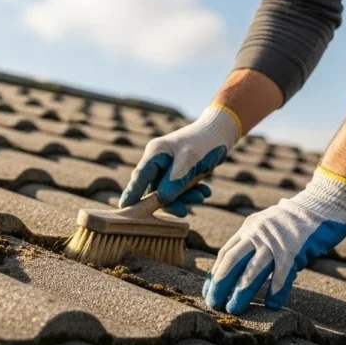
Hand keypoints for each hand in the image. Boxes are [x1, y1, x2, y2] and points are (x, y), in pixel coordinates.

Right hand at [119, 104, 241, 216]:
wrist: (221, 133)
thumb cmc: (204, 142)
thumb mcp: (190, 160)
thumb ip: (175, 180)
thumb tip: (161, 199)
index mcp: (155, 153)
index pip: (139, 176)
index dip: (132, 193)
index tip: (124, 208)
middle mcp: (158, 161)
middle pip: (154, 189)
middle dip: (169, 201)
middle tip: (184, 211)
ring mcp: (168, 168)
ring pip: (168, 192)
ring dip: (184, 198)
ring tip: (202, 195)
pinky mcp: (179, 174)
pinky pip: (180, 190)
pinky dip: (192, 193)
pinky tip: (205, 191)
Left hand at [203, 169, 345, 313]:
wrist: (322, 204)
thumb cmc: (295, 221)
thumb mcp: (266, 226)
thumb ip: (253, 243)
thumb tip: (241, 268)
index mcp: (248, 229)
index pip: (225, 254)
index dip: (215, 275)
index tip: (208, 292)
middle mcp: (257, 234)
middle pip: (232, 262)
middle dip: (220, 285)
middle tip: (214, 304)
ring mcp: (275, 242)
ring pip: (252, 271)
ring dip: (241, 292)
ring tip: (234, 309)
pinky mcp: (295, 250)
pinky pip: (282, 274)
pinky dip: (276, 290)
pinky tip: (271, 305)